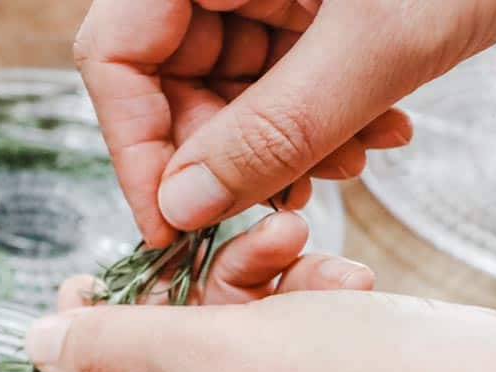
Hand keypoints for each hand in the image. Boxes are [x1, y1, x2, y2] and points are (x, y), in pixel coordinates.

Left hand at [25, 288, 495, 371]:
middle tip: (239, 237)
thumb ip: (110, 344)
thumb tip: (35, 343)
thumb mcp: (208, 352)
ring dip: (263, 306)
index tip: (94, 268)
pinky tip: (347, 287)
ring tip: (306, 249)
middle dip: (204, 303)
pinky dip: (307, 339)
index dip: (90, 332)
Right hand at [74, 0, 495, 244]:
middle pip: (168, 81)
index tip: (171, 225)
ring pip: (228, 93)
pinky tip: (374, 133)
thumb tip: (185, 208)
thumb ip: (274, 129)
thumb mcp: (379, 40)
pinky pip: (281, 83)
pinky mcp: (308, 7)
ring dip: (282, 150)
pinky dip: (319, 124)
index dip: (135, 146)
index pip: (116, 52)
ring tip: (353, 160)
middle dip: (224, 157)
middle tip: (281, 203)